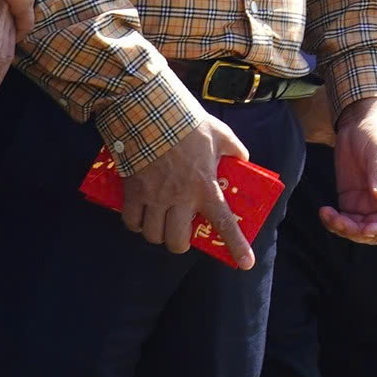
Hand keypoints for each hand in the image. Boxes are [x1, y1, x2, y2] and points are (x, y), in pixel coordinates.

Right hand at [121, 109, 254, 264]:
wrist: (149, 112)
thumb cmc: (187, 123)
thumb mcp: (220, 134)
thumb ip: (234, 149)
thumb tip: (242, 158)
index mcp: (205, 187)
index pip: (224, 223)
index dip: (236, 246)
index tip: (245, 264)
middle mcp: (180, 199)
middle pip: (176, 242)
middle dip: (179, 243)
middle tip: (181, 232)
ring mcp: (154, 197)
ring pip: (152, 235)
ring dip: (157, 234)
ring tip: (160, 223)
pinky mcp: (132, 192)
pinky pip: (131, 221)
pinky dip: (135, 223)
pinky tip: (140, 216)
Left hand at [322, 96, 376, 243]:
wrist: (361, 120)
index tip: (367, 229)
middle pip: (375, 231)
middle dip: (358, 232)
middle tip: (340, 220)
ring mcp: (366, 202)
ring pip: (358, 229)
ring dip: (343, 229)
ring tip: (328, 214)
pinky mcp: (350, 199)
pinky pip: (343, 219)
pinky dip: (333, 221)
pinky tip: (324, 211)